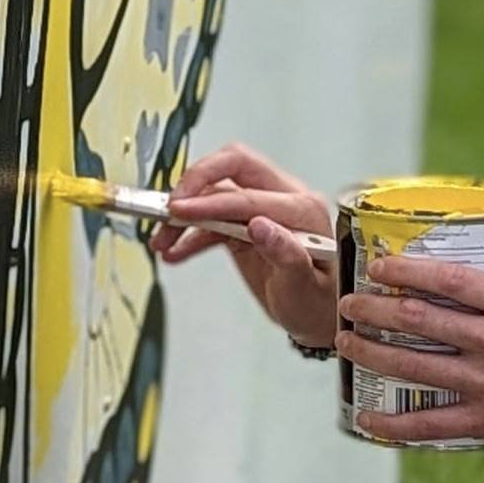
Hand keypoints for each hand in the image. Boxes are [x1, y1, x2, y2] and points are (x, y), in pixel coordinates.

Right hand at [154, 143, 338, 347]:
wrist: (320, 316)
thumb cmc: (320, 302)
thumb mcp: (304, 287)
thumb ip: (286, 256)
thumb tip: (260, 226)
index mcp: (302, 210)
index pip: (248, 196)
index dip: (210, 202)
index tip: (179, 211)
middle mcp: (285, 199)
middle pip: (235, 166)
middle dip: (198, 180)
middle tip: (171, 206)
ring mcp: (264, 209)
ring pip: (217, 192)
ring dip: (187, 214)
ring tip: (162, 241)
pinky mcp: (248, 224)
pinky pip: (214, 219)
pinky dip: (192, 234)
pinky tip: (175, 252)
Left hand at [337, 257, 483, 469]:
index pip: (451, 279)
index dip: (408, 270)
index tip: (380, 266)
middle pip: (421, 318)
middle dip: (374, 309)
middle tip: (349, 304)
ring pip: (414, 365)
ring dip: (372, 353)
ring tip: (346, 344)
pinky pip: (429, 423)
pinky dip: (393, 422)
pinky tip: (367, 414)